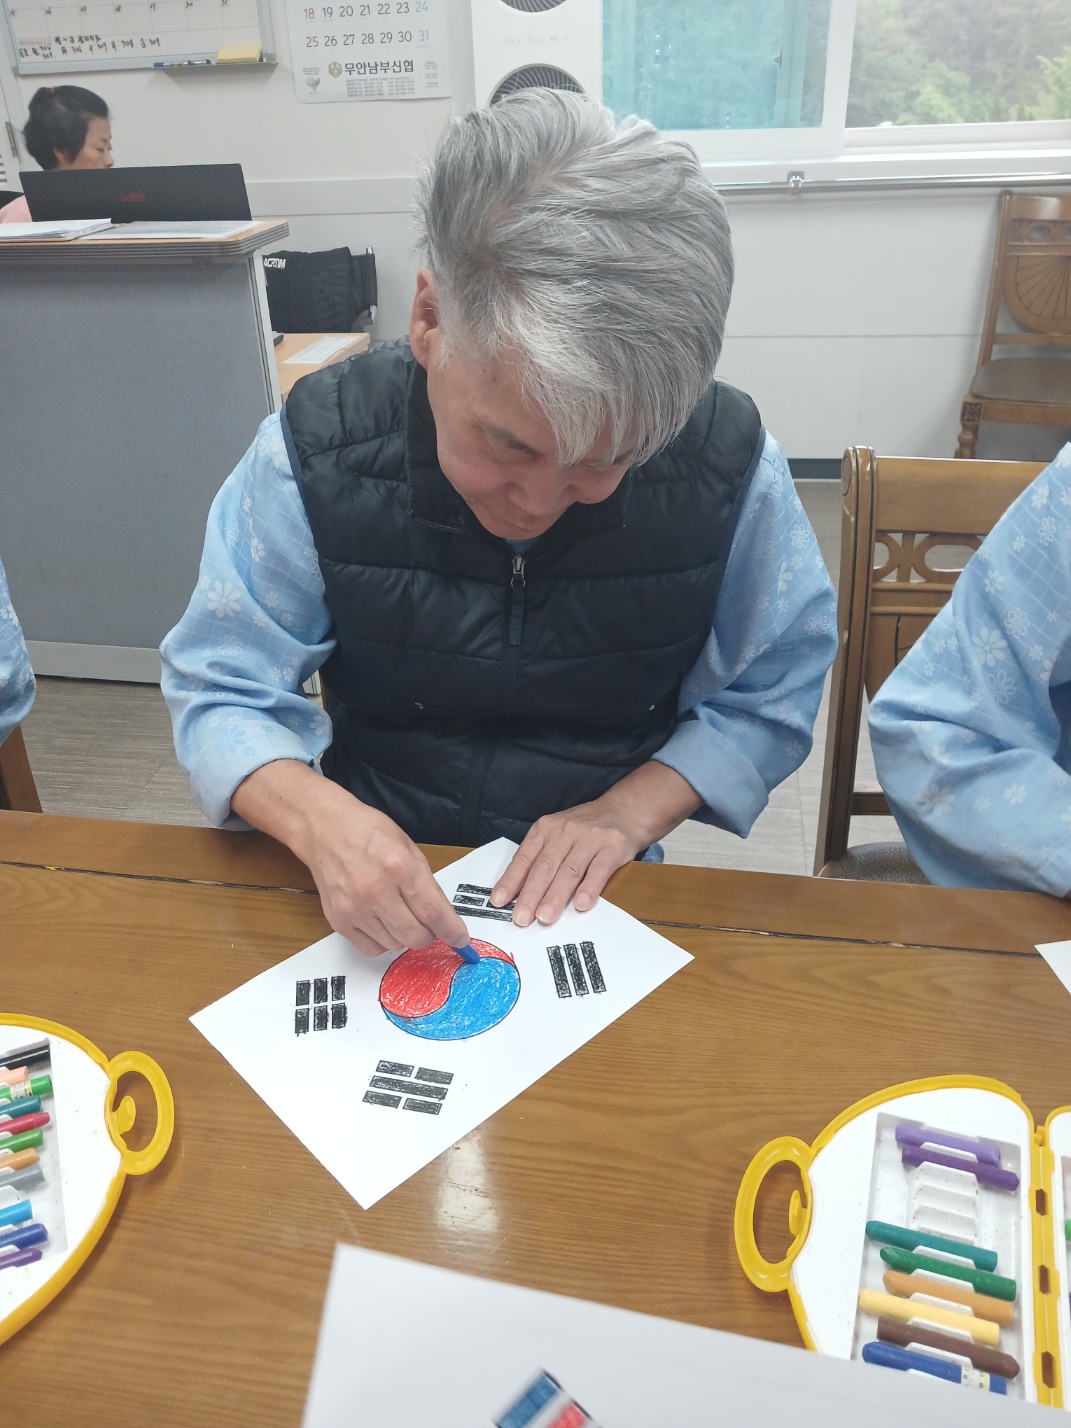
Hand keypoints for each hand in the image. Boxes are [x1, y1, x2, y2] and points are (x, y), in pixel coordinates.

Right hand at [232, 761, 467, 956]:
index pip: (433, 912)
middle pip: (415, 936)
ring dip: (404, 936)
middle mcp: (376, 890)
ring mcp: (354, 908)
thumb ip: (426, 883)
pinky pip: (371, 948)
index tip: (460, 940)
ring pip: (395, 945)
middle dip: (429, 935)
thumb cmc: (368, 832)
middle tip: (428, 925)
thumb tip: (442, 917)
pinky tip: (381, 922)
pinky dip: (383, 941)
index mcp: (399, 867)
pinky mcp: (339, 920)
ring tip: (398, 913)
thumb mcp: (408, 847)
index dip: (452, 931)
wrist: (324, 828)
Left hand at [490, 762, 702, 928]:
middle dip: (531, 894)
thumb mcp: (556, 834)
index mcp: (545, 829)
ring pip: (569, 870)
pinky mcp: (613, 847)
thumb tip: (518, 895)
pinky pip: (599, 869)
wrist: (625, 810)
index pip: (524, 857)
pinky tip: (581, 904)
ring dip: (556, 896)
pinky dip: (589, 888)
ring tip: (545, 917)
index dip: (511, 880)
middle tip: (521, 918)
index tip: (499, 901)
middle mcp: (565, 831)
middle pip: (545, 866)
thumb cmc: (584, 830)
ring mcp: (590, 838)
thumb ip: (539, 859)